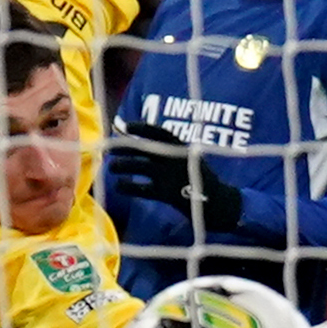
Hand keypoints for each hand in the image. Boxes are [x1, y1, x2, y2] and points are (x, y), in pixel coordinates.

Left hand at [105, 121, 245, 235]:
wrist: (217, 201)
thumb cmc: (196, 178)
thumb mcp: (189, 157)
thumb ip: (168, 149)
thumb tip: (144, 142)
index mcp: (182, 147)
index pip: (157, 132)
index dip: (139, 127)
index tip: (123, 126)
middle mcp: (174, 159)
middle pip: (143, 148)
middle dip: (123, 147)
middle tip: (109, 149)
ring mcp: (170, 176)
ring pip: (138, 166)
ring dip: (122, 166)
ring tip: (112, 167)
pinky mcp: (167, 193)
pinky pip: (141, 188)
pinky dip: (127, 186)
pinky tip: (120, 186)